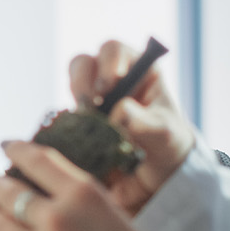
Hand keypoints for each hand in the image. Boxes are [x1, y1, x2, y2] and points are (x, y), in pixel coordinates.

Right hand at [69, 40, 196, 214]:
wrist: (156, 180)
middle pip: (84, 62)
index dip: (109, 61)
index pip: (115, 50)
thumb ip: (146, 123)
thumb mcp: (165, 137)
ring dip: (73, 98)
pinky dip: (63, 122)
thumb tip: (119, 110)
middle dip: (83, 78)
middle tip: (92, 102)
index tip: (111, 83)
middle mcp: (111, 81)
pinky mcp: (77, 123)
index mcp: (138, 71)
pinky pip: (61, 115)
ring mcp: (92, 101)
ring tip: (83, 118)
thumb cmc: (168, 149)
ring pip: (69, 85)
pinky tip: (75, 135)